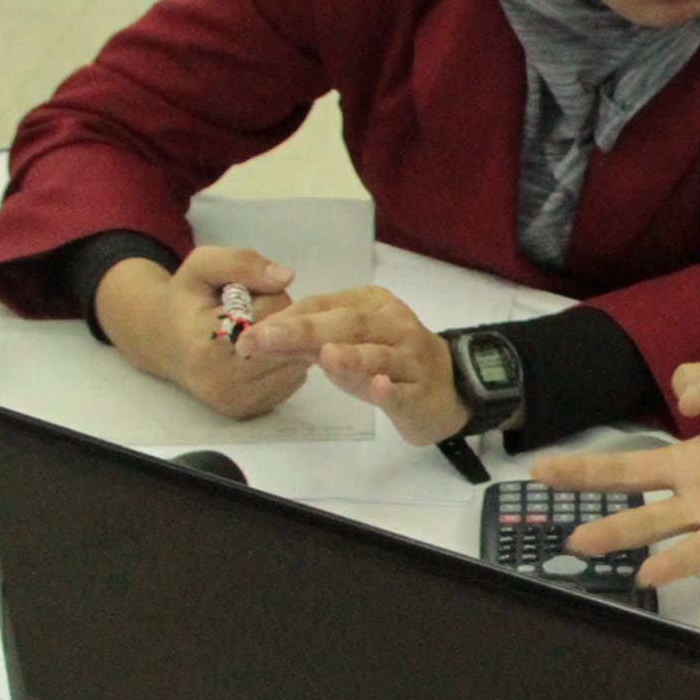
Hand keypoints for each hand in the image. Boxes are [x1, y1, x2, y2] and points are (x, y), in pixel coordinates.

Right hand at [94, 244, 305, 418]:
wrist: (164, 341)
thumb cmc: (186, 299)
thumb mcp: (203, 265)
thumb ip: (241, 263)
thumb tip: (286, 277)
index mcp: (207, 345)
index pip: (272, 311)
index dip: (268, 293)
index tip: (243, 293)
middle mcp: (222, 381)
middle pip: (288, 340)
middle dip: (280, 318)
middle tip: (251, 311)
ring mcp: (237, 401)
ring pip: (296, 361)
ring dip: (287, 340)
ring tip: (255, 330)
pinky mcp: (250, 410)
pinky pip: (293, 378)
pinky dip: (285, 361)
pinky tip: (260, 351)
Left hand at [238, 286, 463, 445]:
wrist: (449, 389)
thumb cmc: (389, 363)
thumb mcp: (348, 346)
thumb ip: (308, 343)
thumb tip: (260, 339)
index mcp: (373, 305)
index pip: (325, 305)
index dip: (288, 318)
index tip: (251, 332)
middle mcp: (395, 326)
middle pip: (351, 324)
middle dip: (305, 330)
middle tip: (266, 338)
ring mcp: (411, 359)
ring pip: (380, 354)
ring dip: (353, 355)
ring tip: (325, 356)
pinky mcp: (421, 393)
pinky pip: (404, 390)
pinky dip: (389, 389)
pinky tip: (377, 389)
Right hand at [533, 365, 699, 597]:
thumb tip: (683, 397)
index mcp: (689, 465)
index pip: (629, 471)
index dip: (585, 472)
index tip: (542, 474)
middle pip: (651, 520)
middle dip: (616, 530)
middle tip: (579, 541)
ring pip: (697, 549)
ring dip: (672, 562)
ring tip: (646, 573)